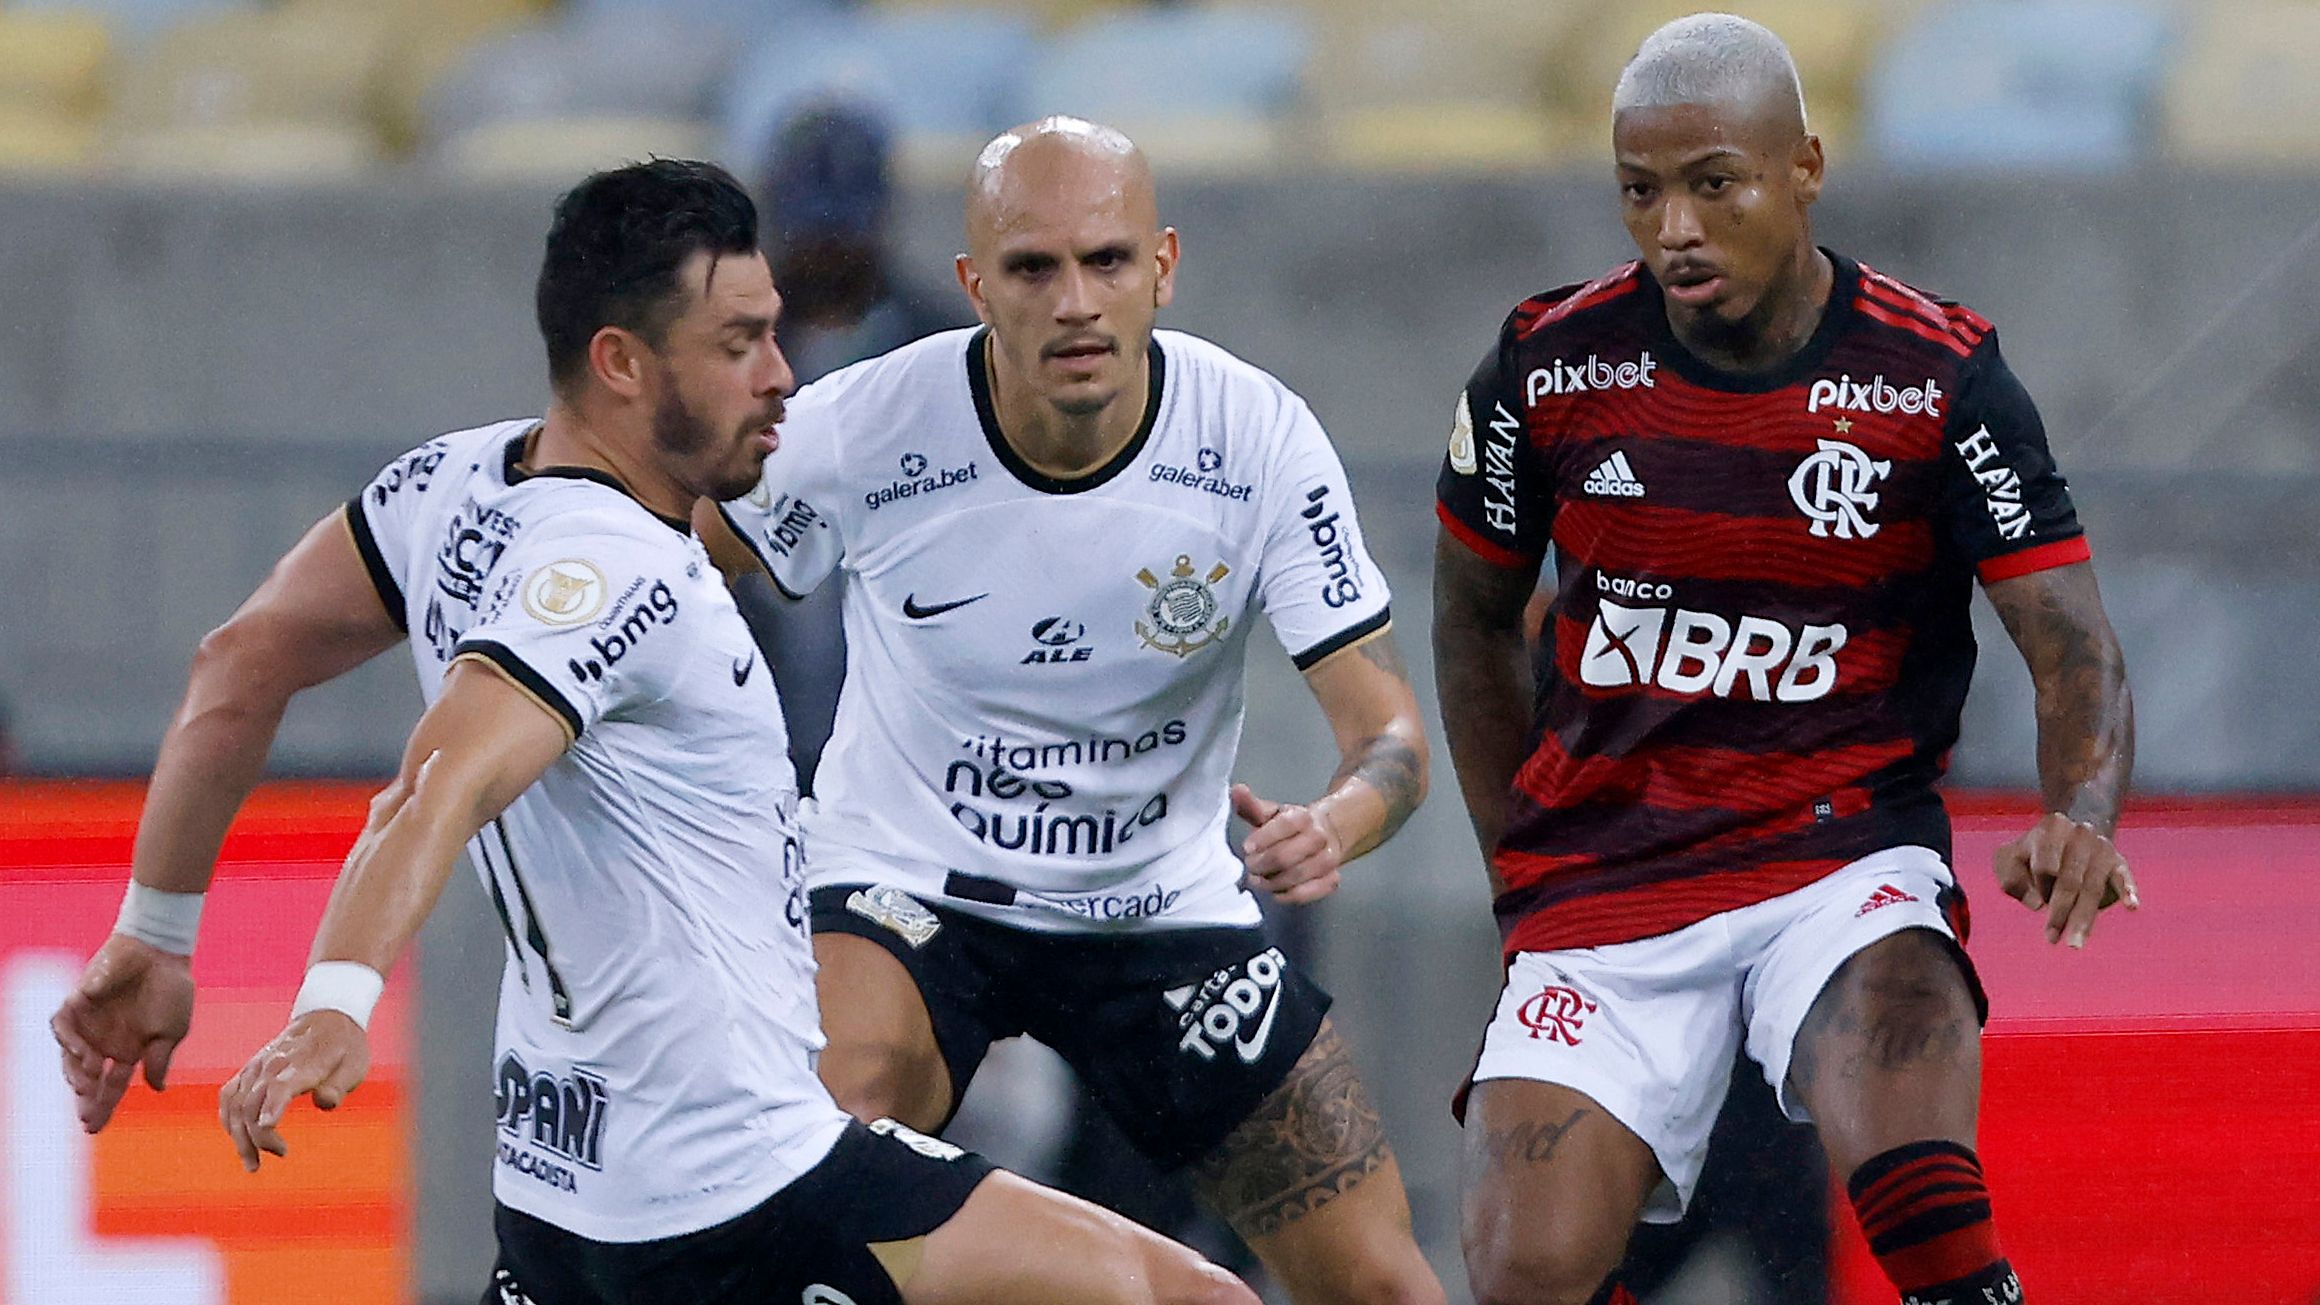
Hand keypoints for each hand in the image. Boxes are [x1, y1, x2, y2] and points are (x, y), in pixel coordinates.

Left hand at [51, 933, 194, 1132]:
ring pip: (69, 1058)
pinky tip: (84, 1055)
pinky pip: (62, 1027)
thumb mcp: (172, 1031)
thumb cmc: (171, 989)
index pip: (111, 1086)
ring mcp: (89, 1024)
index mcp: (129, 1050)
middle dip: (85, 1100)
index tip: (94, 1128)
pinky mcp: (77, 1003)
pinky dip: (68, 1044)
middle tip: (86, 1117)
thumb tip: (157, 1090)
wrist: (160, 952)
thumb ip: (160, 1060)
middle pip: (87, 1079)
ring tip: (88, 1085)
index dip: (102, 1107)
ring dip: (76, 1075)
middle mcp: (105, 1042)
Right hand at [218, 1011, 369, 1171]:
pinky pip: (229, 1095)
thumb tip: (324, 1103)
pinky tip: (238, 1139)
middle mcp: (272, 1064)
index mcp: (301, 1063)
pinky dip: (229, 1119)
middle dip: (258, 1136)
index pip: (279, 1086)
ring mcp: (257, 1066)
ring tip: (253, 1163)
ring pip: (235, 1103)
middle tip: (281, 1153)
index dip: (272, 1107)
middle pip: (253, 1103)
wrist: (326, 1015)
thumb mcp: (355, 1065)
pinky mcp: (249, 1069)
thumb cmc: (345, 1046)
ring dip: (239, 1136)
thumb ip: (339, 1086)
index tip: (268, 1128)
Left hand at [1230, 783, 1343, 904]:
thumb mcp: (1270, 813)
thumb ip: (1251, 805)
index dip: (1262, 839)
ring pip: (1295, 877)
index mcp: (1304, 817)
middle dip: (1262, 864)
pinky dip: (1288, 895)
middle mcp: (1319, 837)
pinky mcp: (1331, 880)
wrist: (1326, 835)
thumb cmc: (1290, 826)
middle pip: (1285, 857)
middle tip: (1250, 866)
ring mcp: (1328, 860)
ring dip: (1271, 882)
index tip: (1247, 848)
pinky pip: (1308, 893)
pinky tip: (1276, 891)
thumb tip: (1236, 790)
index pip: (1284, 826)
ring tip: (1259, 879)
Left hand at [1992, 812, 2139, 948]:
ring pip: (2093, 887)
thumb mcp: (2009, 859)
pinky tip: (2132, 906)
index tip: (2037, 902)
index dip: (2041, 888)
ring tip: (2075, 943)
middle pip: (2070, 880)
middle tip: (2052, 940)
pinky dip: (2128, 891)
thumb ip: (2011, 879)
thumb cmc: (2031, 853)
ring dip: (2084, 918)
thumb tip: (2036, 903)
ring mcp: (2101, 847)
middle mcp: (2079, 833)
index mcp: (2050, 828)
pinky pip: (2123, 877)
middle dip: (2061, 913)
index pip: (2046, 866)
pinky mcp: (2118, 861)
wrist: (2067, 833)